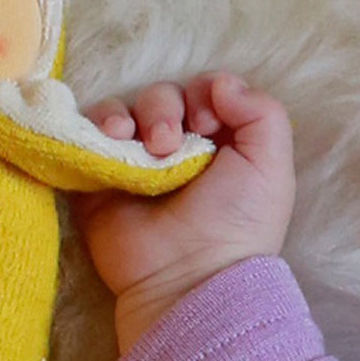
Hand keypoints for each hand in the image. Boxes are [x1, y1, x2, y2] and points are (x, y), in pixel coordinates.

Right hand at [75, 73, 295, 352]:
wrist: (187, 276)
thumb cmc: (235, 222)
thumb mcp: (270, 164)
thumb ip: (261, 111)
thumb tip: (220, 84)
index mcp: (219, 144)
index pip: (203, 92)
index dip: (203, 94)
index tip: (206, 123)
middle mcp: (176, 150)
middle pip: (162, 96)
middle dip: (164, 108)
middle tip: (168, 144)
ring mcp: (134, 164)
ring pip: (124, 110)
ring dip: (129, 114)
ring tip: (136, 142)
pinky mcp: (99, 179)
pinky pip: (89, 134)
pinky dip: (97, 125)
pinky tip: (112, 139)